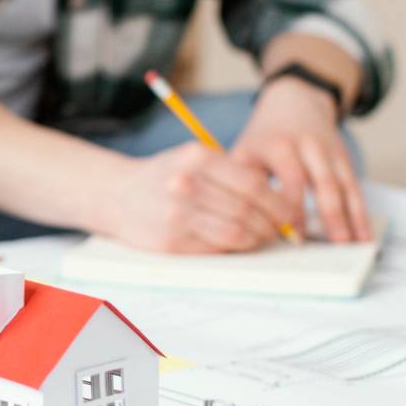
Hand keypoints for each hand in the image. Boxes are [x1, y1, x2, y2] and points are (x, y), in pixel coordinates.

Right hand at [101, 142, 296, 253]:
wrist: (118, 195)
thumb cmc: (165, 176)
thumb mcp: (194, 159)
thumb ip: (231, 174)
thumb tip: (278, 202)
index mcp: (196, 158)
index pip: (253, 184)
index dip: (277, 202)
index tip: (287, 212)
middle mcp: (186, 185)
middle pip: (248, 210)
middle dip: (271, 224)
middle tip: (279, 229)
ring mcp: (177, 216)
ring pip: (236, 233)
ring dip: (256, 239)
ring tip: (261, 236)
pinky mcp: (171, 242)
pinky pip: (216, 248)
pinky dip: (234, 248)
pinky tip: (237, 242)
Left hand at [231, 77, 371, 242]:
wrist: (294, 101)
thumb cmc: (263, 136)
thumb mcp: (244, 152)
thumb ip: (241, 184)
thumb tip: (239, 222)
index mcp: (280, 145)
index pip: (292, 179)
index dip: (294, 208)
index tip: (293, 235)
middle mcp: (309, 146)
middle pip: (325, 183)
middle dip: (331, 216)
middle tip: (334, 246)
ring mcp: (330, 152)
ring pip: (345, 187)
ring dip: (353, 217)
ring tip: (355, 245)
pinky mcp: (344, 159)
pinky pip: (355, 187)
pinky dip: (361, 212)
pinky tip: (363, 233)